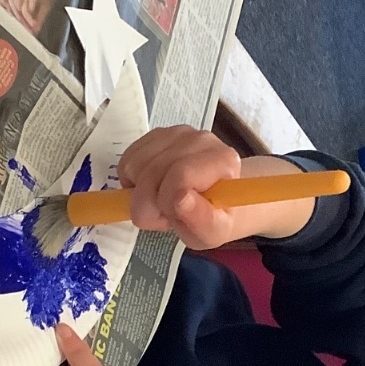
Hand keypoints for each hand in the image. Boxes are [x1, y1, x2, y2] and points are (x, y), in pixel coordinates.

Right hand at [117, 126, 316, 247]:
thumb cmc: (225, 215)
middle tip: (160, 220)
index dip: (170, 201)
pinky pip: (132, 154)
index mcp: (224, 164)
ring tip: (159, 202)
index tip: (169, 218)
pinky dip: (132, 174)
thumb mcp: (216, 233)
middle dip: (149, 204)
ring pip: (139, 163)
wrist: (232, 193)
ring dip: (139, 189)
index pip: (181, 180)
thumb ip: (201, 223)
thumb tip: (180, 200)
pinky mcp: (164, 131)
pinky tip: (149, 184)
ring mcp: (184, 132)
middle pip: (155, 174)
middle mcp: (205, 142)